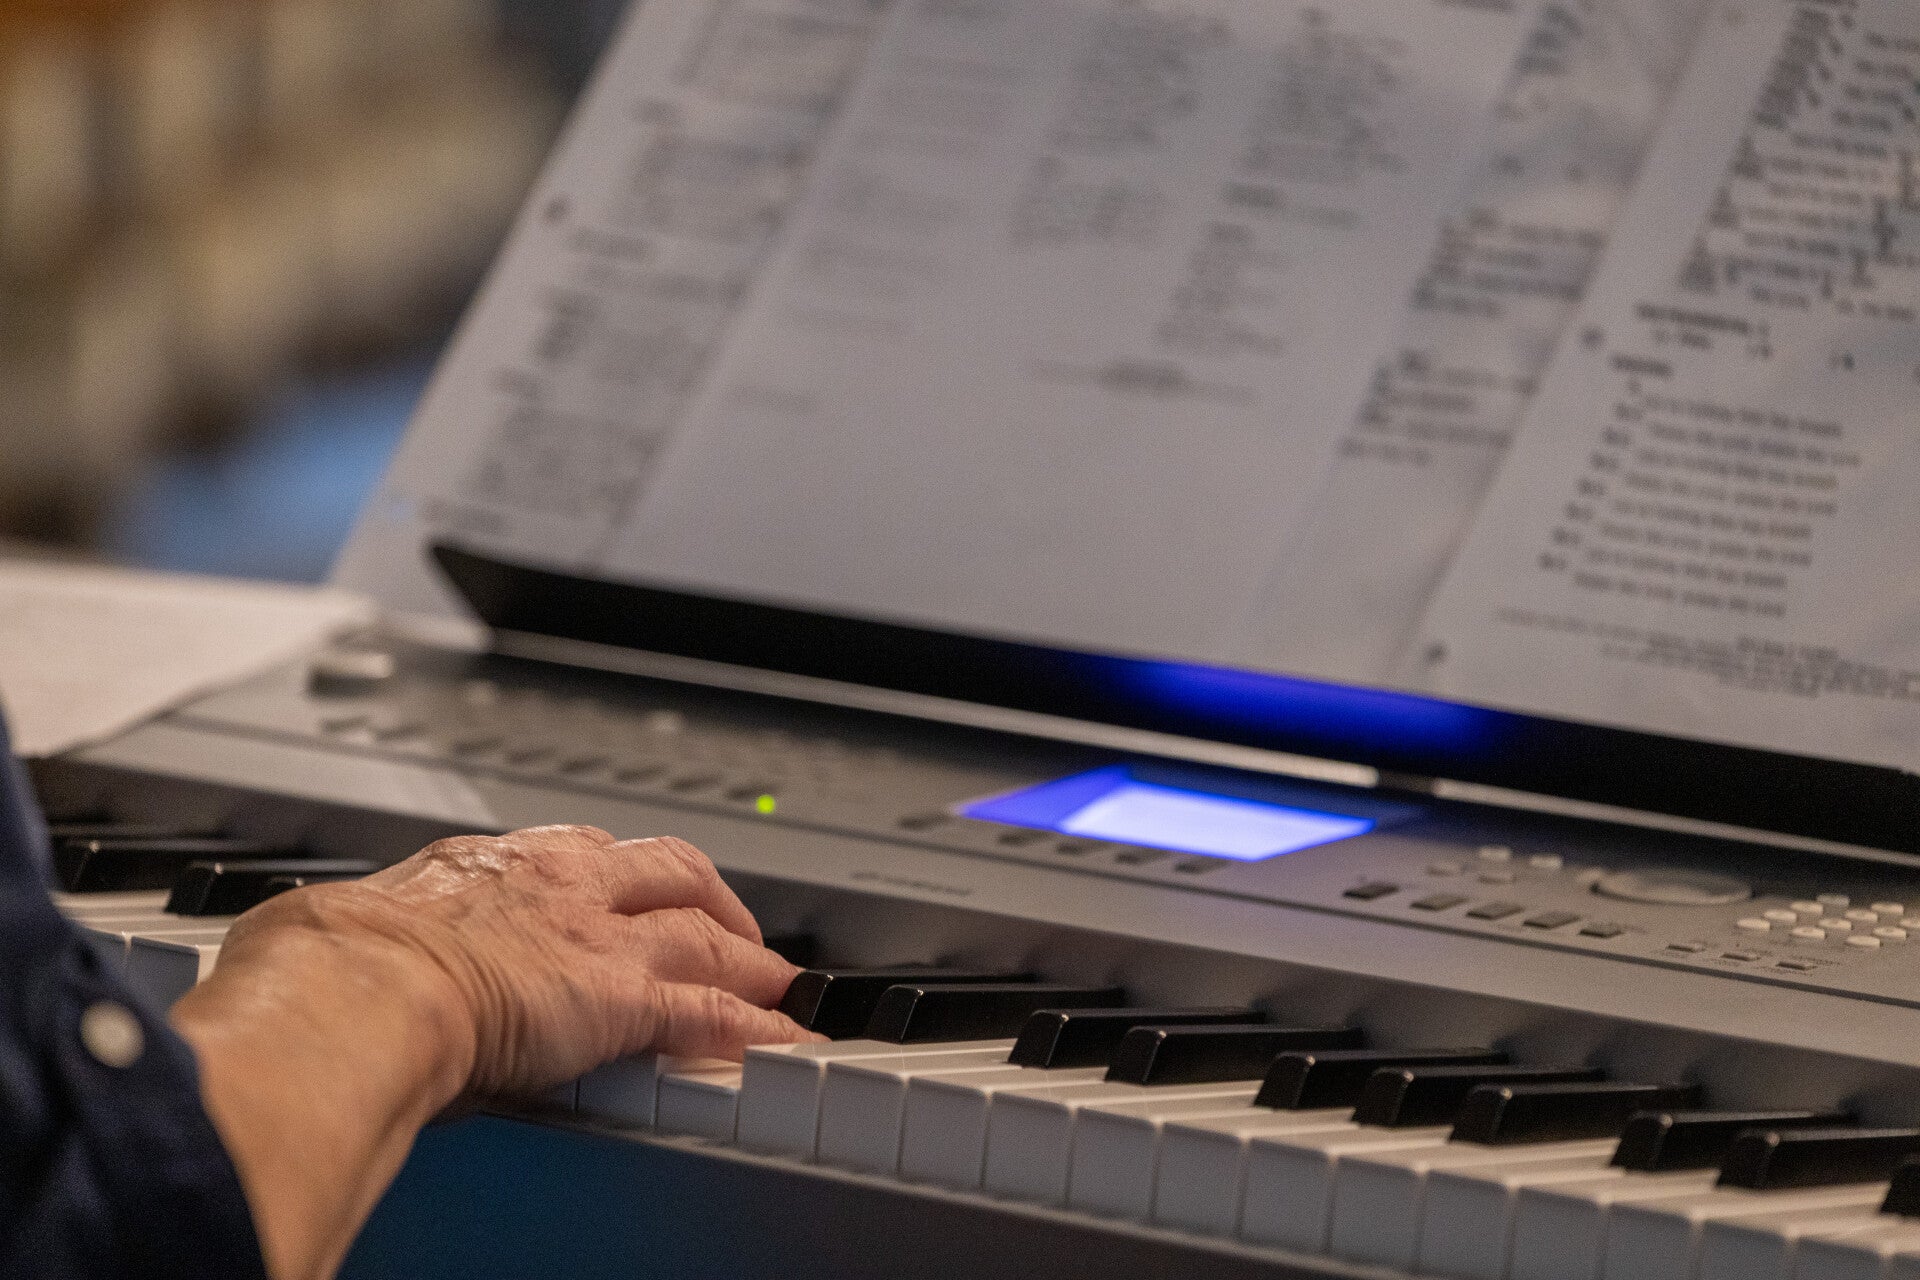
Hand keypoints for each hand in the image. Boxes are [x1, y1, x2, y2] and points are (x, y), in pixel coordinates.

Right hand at [240, 824, 813, 1097]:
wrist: (354, 987)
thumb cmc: (327, 964)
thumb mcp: (344, 924)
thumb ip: (361, 932)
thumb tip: (311, 945)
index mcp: (489, 863)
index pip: (580, 853)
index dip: (620, 874)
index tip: (633, 889)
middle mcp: (558, 884)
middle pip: (667, 868)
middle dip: (709, 895)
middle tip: (733, 926)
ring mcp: (598, 936)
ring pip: (704, 931)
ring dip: (748, 959)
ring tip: (778, 984)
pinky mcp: (623, 997)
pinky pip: (711, 1009)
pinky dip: (751, 1025)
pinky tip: (778, 1039)